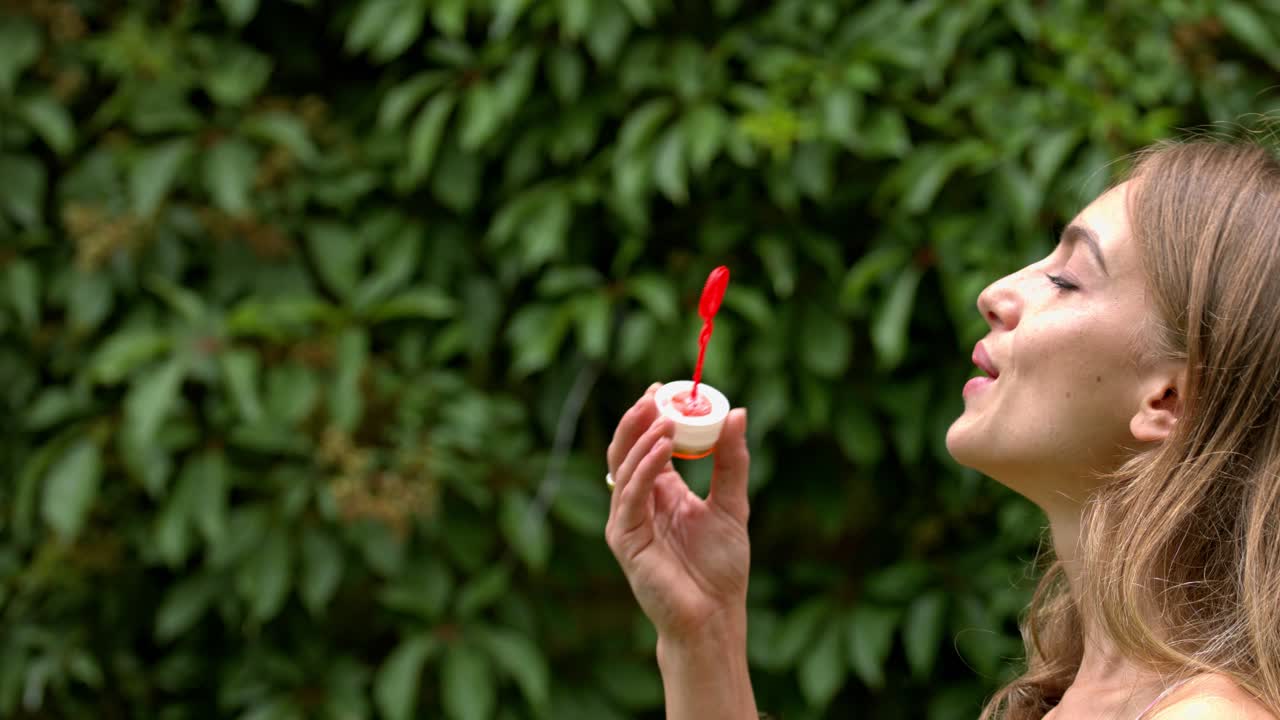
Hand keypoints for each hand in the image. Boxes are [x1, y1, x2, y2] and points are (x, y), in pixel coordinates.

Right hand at [604, 383, 751, 640]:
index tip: (665, 388)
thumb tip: (738, 413)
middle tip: (655, 394)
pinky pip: (629, 496)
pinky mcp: (625, 539)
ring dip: (642, 439)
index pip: (648, 444)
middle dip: (638, 419)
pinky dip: (644, 469)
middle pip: (626, 449)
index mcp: (660, 492)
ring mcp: (627, 520)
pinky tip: (663, 448)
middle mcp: (639, 502)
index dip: (652, 415)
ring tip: (666, 418)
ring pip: (623, 468)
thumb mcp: (733, 504)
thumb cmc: (720, 568)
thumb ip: (731, 461)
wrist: (714, 616)